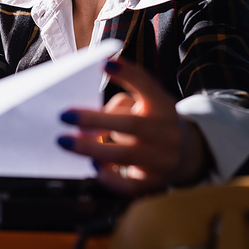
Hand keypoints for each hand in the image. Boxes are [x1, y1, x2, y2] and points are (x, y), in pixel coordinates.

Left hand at [58, 58, 210, 196]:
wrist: (184, 155)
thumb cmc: (151, 123)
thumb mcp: (145, 106)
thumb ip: (120, 107)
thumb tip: (85, 120)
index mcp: (163, 105)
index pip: (148, 85)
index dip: (128, 74)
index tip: (105, 64)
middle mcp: (166, 131)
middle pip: (131, 124)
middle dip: (94, 119)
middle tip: (65, 115)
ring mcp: (163, 158)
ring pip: (126, 153)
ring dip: (93, 148)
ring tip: (67, 142)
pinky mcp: (155, 182)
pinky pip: (130, 185)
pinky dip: (110, 179)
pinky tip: (94, 170)